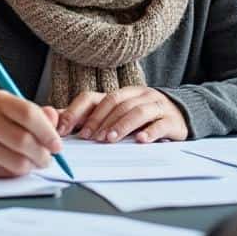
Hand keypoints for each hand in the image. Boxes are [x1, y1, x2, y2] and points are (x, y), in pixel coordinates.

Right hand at [0, 90, 62, 176]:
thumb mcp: (14, 109)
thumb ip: (38, 115)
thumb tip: (54, 120)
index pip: (28, 114)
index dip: (48, 132)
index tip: (57, 145)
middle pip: (23, 141)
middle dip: (43, 154)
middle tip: (48, 158)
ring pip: (17, 162)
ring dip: (32, 166)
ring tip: (33, 161)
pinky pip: (5, 174)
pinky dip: (17, 173)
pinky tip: (15, 165)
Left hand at [57, 86, 187, 143]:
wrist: (182, 114)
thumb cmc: (143, 117)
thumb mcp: (117, 113)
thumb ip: (88, 117)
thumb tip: (54, 120)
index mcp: (120, 95)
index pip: (94, 97)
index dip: (78, 112)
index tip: (66, 130)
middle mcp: (137, 96)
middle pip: (114, 103)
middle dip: (99, 121)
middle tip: (90, 138)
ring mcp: (156, 106)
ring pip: (136, 111)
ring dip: (121, 125)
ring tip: (110, 139)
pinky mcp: (171, 120)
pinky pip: (160, 124)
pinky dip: (150, 132)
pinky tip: (140, 140)